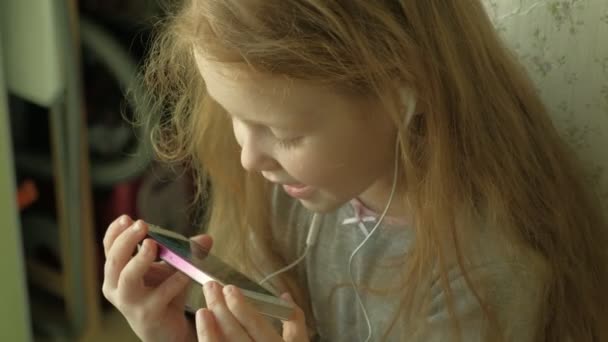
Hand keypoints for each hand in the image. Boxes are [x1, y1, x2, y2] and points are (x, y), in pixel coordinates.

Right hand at [102, 215, 212, 341]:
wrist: (168, 329)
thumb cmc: (164, 294)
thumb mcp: (171, 267)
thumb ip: (184, 251)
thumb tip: (207, 237)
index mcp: (116, 272)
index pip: (109, 248)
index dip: (115, 232)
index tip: (127, 217)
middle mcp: (117, 288)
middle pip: (114, 261)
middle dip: (126, 241)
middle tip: (141, 224)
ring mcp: (130, 303)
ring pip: (127, 278)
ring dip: (140, 259)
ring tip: (152, 244)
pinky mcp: (148, 315)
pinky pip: (160, 294)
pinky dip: (173, 280)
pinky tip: (185, 271)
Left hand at [195, 281, 308, 341]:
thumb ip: (295, 324)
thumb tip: (285, 296)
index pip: (258, 327)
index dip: (242, 308)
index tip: (229, 288)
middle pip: (236, 336)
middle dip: (221, 310)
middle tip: (210, 288)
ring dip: (208, 331)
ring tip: (202, 311)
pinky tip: (204, 332)